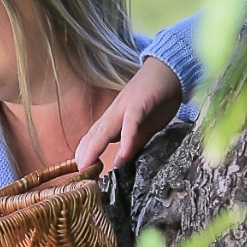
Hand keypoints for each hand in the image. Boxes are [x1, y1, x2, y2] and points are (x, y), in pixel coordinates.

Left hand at [73, 57, 181, 172]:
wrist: (169, 70)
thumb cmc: (155, 99)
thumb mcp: (143, 129)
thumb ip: (132, 145)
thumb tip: (120, 162)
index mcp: (114, 120)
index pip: (93, 140)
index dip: (86, 156)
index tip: (80, 175)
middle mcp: (114, 114)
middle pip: (94, 136)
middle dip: (84, 155)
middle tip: (78, 175)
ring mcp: (125, 109)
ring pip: (106, 130)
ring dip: (95, 148)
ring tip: (88, 166)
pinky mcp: (140, 105)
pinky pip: (131, 124)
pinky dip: (127, 139)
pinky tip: (124, 155)